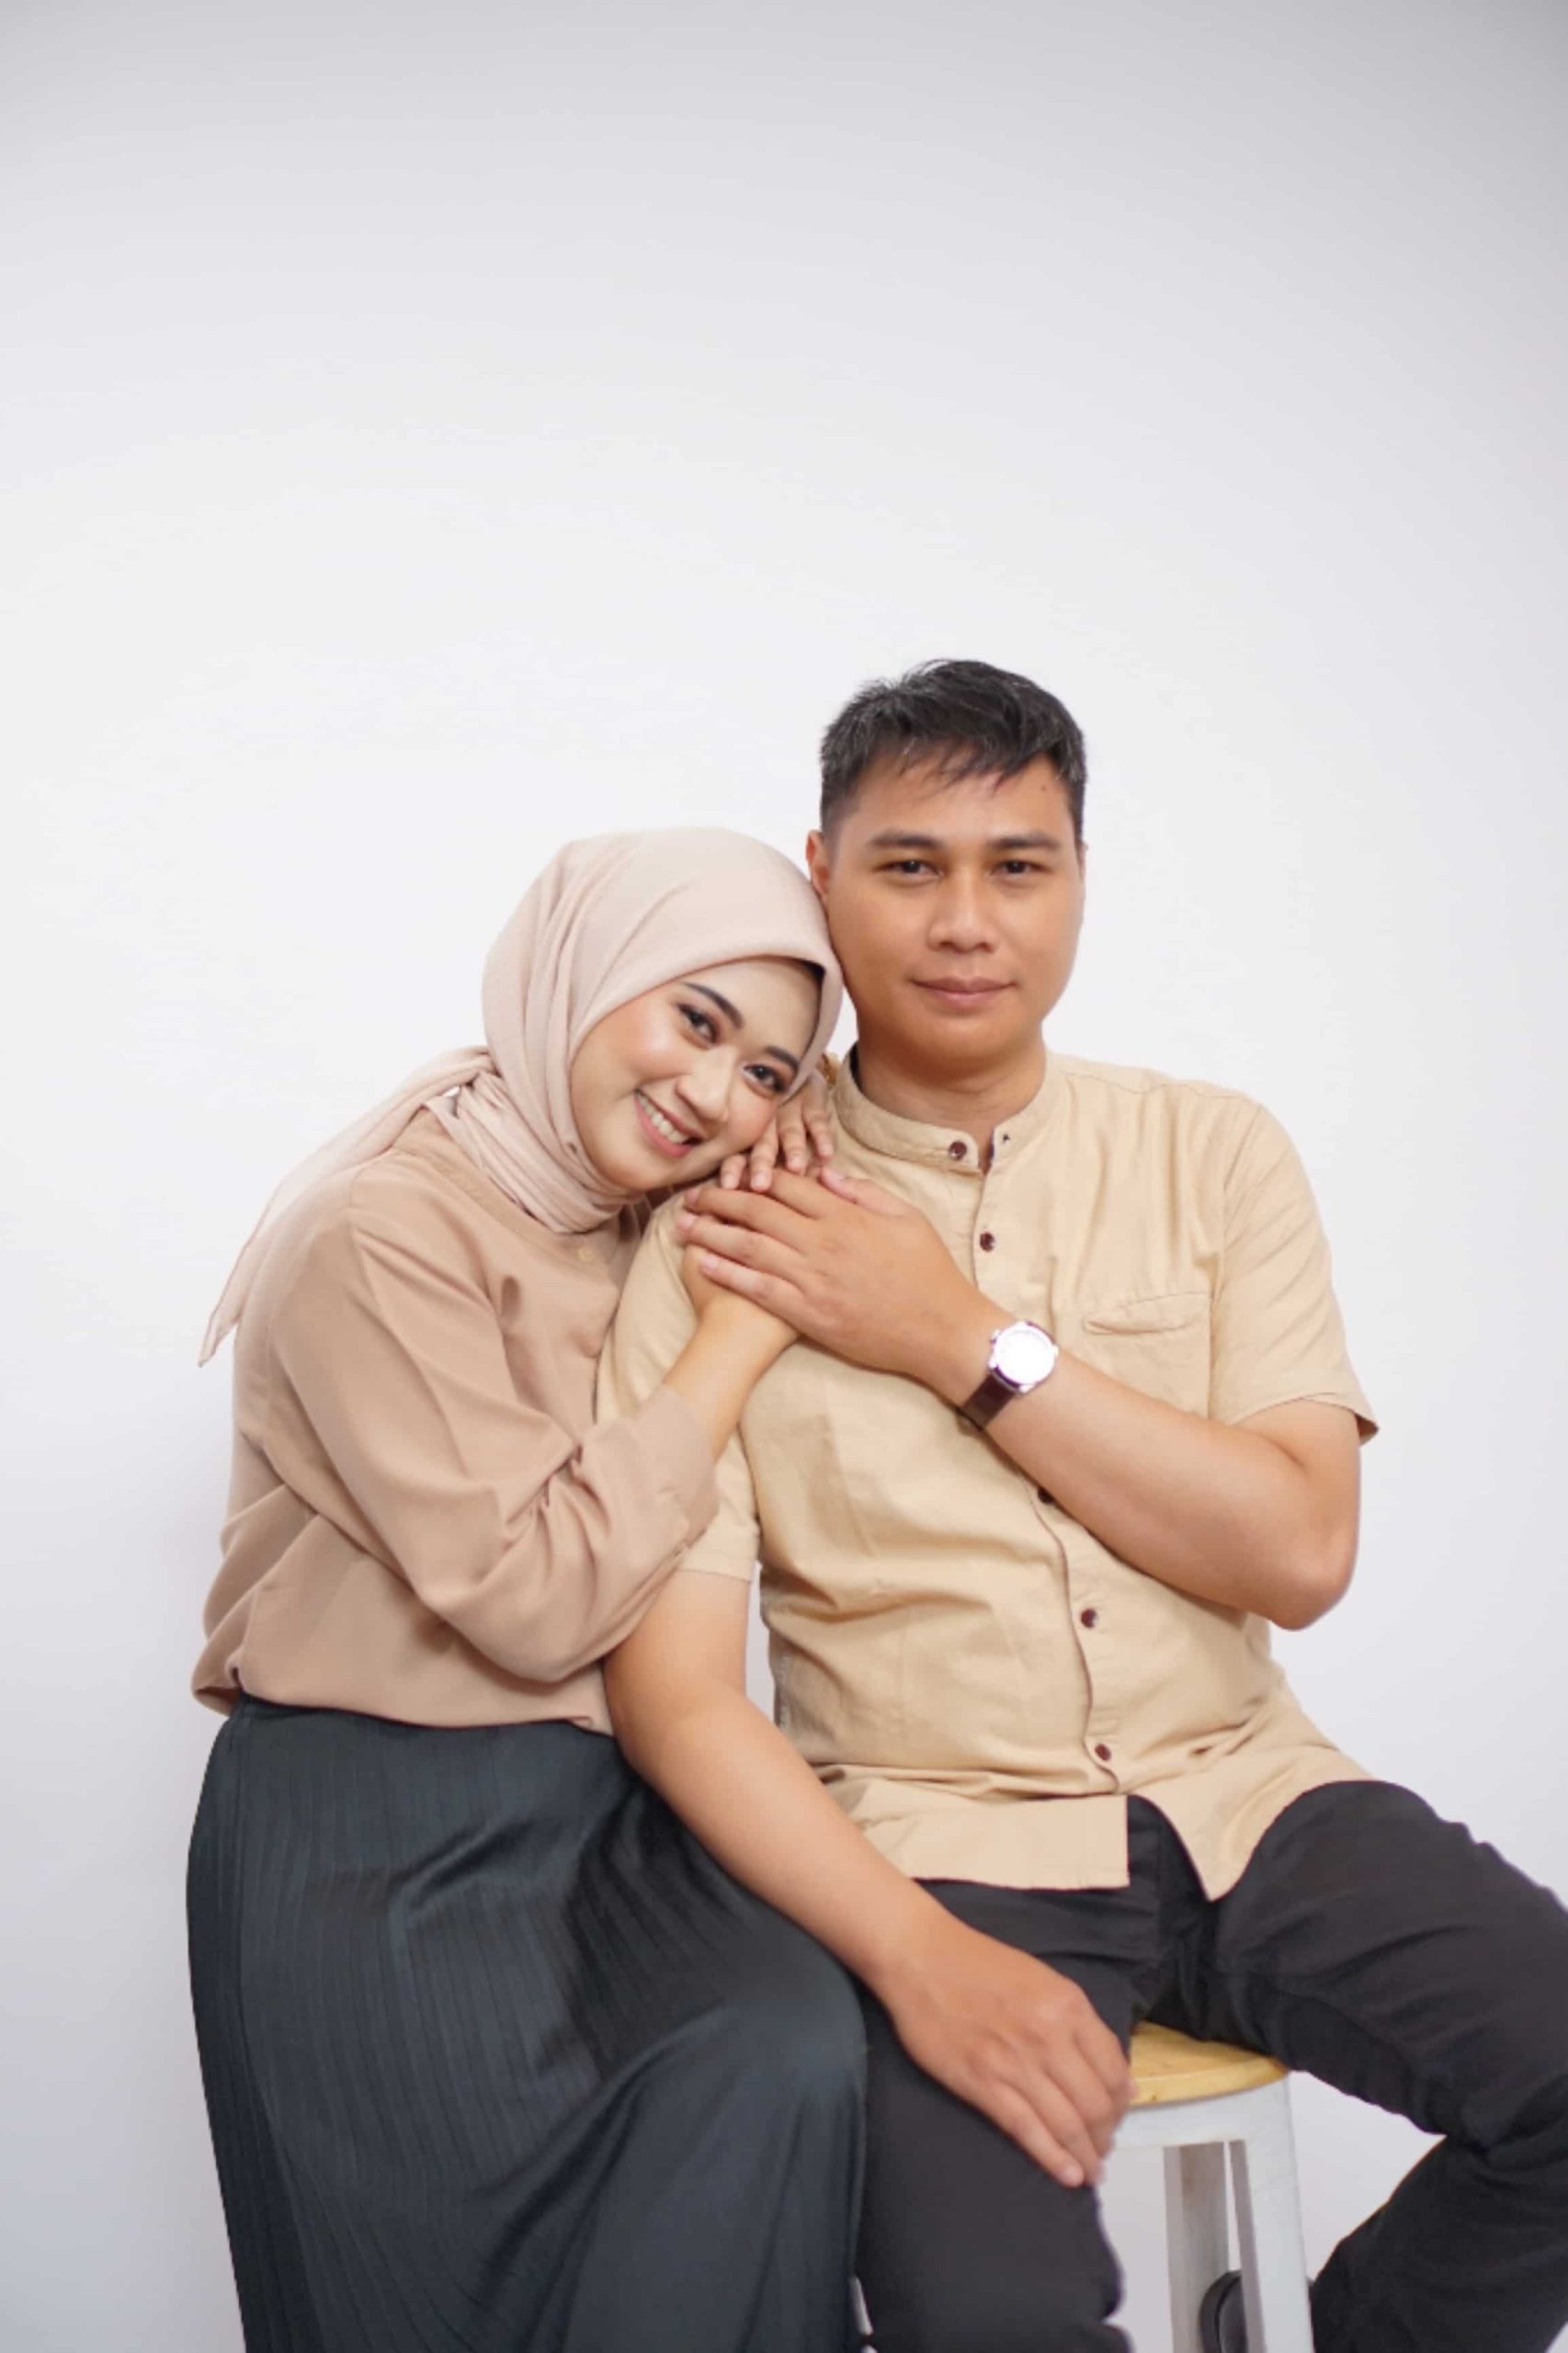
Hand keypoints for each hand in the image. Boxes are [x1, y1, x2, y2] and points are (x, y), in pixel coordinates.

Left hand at [674, 1166, 991, 1384]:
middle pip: (758, 1211)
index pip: (788, 1185)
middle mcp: (823, 1243)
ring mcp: (812, 1279)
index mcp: (846, 1216)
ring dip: (711, 1233)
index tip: (731, 1172)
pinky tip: (701, 1262)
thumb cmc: (929, 1272)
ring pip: (749, 1247)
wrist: (940, 1330)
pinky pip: (757, 1288)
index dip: (754, 1176)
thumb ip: (864, 1192)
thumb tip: (825, 1172)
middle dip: (720, 1200)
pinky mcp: (807, 1313)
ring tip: (683, 1224)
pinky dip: (727, 1273)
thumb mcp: (906, 1217)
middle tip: (692, 1195)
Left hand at [717, 1065, 835, 1192]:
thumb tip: (727, 1191)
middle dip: (761, 1164)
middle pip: (762, 1144)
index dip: (732, 1168)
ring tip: (796, 1167)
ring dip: (793, 1149)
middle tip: (760, 1185)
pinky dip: (823, 1135)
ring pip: (789, 1131)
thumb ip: (743, 1159)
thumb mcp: (753, 1131)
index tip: (727, 1186)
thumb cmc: (769, 1113)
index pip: (737, 1152)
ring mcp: (789, 1108)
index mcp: (748, 1132)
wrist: (791, 1065)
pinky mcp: (812, 1097)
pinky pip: (817, 1117)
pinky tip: (827, 1154)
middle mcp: (766, 1121)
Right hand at [875, 1907, 1132, 2188]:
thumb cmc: (982, 1964)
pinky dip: (1053, 2159)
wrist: (922, 1957)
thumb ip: (1079, 2023)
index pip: (1113, 2071)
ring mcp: (1016, 2064)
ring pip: (1067, 2124)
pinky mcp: (982, 2084)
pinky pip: (1027, 2130)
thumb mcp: (1043, 1980)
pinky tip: (1067, 2175)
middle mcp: (1049, 2037)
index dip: (1121, 2104)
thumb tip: (1114, 2075)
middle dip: (1105, 2136)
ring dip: (1085, 2156)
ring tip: (1090, 2172)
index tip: (1117, 2117)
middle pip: (1095, 2105)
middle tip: (1102, 2149)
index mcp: (1069, 2007)